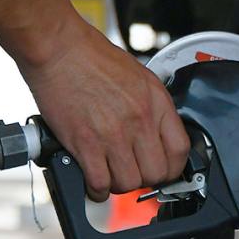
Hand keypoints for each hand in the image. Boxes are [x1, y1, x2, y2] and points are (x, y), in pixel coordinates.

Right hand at [19, 19, 190, 201]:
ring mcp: (113, 134)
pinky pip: (99, 183)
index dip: (172, 168)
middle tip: (132, 172)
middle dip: (144, 178)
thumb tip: (154, 135)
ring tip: (110, 173)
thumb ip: (150, 106)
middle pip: (156, 173)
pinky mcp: (85, 143)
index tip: (162, 170)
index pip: (180, 150)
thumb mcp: (138, 76)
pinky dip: (96, 189)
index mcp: (155, 101)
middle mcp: (139, 119)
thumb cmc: (91, 57)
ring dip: (119, 184)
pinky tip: (93, 180)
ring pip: (128, 183)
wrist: (58, 48)